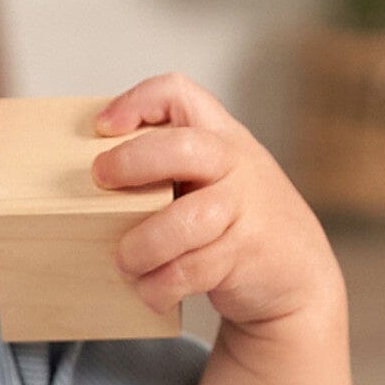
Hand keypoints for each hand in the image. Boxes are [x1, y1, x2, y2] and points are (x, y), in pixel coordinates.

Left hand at [92, 73, 342, 335]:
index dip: (136, 102)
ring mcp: (245, 209)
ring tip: (125, 262)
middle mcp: (235, 164)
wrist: (298, 274)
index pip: (178, 93)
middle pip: (181, 148)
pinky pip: (194, 268)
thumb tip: (86, 182)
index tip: (102, 128)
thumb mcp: (213, 179)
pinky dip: (162, 285)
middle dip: (131, 163)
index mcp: (219, 136)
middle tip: (100, 182)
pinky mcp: (246, 253)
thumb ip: (171, 168)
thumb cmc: (235, 222)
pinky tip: (151, 291)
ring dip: (144, 245)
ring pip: (186, 221)